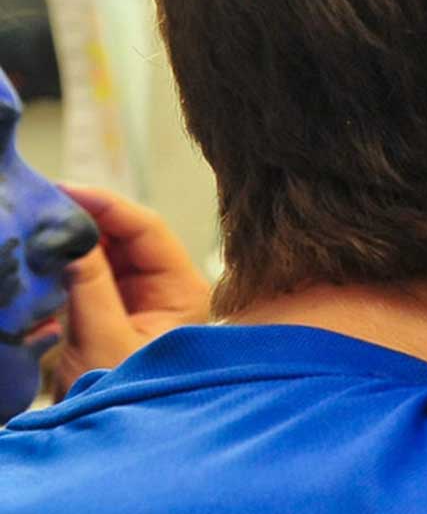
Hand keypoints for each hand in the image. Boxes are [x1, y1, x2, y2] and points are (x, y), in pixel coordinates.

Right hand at [44, 183, 210, 390]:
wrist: (120, 438)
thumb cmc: (129, 393)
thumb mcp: (105, 339)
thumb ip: (89, 286)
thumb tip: (71, 238)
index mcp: (183, 289)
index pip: (148, 230)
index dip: (108, 205)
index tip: (67, 192)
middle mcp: (167, 288)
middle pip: (127, 236)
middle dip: (87, 217)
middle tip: (44, 202)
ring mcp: (141, 299)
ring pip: (106, 253)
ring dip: (74, 240)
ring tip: (38, 224)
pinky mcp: (114, 312)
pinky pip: (91, 275)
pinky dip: (68, 265)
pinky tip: (43, 257)